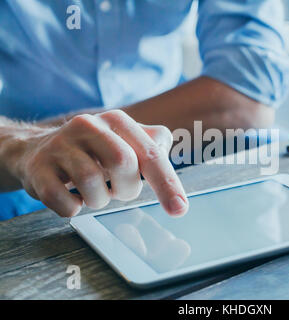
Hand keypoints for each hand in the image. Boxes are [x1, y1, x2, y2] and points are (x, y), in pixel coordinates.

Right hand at [11, 110, 188, 216]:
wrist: (35, 150)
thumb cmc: (93, 152)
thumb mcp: (125, 141)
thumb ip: (152, 145)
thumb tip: (165, 150)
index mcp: (116, 121)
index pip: (149, 152)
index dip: (167, 183)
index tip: (179, 209)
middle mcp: (88, 125)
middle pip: (123, 163)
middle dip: (127, 188)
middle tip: (118, 190)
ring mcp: (59, 145)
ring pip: (92, 184)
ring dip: (99, 200)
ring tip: (94, 192)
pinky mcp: (38, 168)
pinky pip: (63, 202)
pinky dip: (73, 208)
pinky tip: (72, 198)